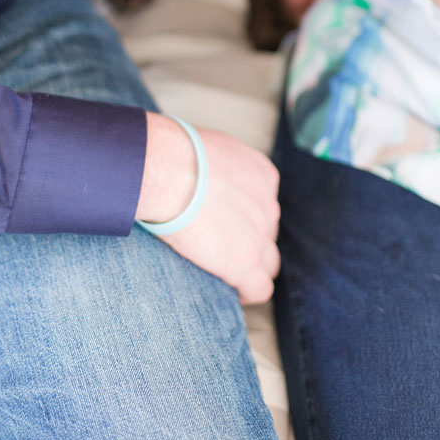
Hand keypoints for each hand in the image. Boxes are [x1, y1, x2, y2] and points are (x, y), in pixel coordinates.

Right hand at [137, 113, 279, 303]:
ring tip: (223, 269)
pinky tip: (231, 289)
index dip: (244, 215)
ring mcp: (260, 235)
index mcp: (262, 175)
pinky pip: (259, 288)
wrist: (171, 172)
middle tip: (218, 242)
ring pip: (268, 261)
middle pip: (267, 231)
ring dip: (249, 265)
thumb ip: (216, 165)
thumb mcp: (208, 148)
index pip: (263, 203)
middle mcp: (268, 204)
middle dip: (248, 238)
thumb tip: (197, 170)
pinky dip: (248, 291)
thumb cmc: (177, 153)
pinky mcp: (245, 263)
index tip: (225, 220)